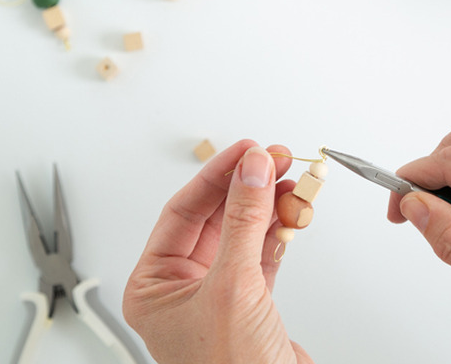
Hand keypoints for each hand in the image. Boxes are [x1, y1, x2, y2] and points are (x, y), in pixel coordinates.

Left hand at [123, 140, 312, 363]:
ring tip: (294, 181)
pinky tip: (295, 212)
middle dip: (248, 187)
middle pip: (217, 217)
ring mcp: (220, 292)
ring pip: (244, 232)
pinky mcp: (252, 301)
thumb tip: (252, 170)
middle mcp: (184, 287)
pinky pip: (264, 252)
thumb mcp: (233, 287)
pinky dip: (281, 230)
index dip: (217, 175)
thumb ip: (243, 222)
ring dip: (270, 206)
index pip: (183, 212)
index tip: (247, 150)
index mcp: (156, 285)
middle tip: (276, 159)